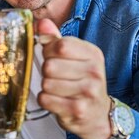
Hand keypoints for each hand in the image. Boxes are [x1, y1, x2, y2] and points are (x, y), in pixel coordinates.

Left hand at [36, 18, 112, 138]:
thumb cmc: (82, 82)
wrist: (97, 115)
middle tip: (57, 77)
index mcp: (93, 54)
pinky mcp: (78, 110)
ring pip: (46, 83)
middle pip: (50, 65)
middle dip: (47, 71)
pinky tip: (57, 101)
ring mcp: (88, 92)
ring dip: (47, 87)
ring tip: (59, 90)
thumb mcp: (74, 57)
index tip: (53, 57)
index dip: (49, 51)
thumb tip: (41, 23)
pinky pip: (46, 99)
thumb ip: (56, 39)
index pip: (61, 45)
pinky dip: (46, 100)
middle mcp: (94, 72)